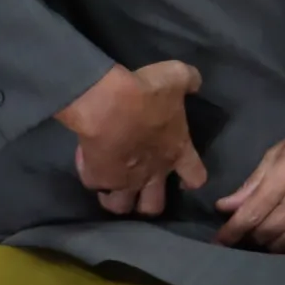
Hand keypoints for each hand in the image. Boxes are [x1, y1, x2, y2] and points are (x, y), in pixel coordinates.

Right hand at [54, 60, 205, 216]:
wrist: (108, 103)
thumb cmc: (146, 92)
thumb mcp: (176, 77)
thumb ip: (189, 80)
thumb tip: (196, 82)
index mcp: (176, 152)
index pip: (196, 178)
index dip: (192, 180)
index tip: (184, 180)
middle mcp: (152, 173)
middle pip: (154, 207)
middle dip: (149, 203)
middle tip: (142, 189)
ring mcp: (124, 180)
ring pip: (120, 207)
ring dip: (117, 199)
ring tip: (113, 188)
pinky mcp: (98, 178)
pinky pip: (94, 185)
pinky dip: (92, 177)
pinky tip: (89, 165)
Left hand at [214, 115, 284, 251]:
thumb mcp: (277, 154)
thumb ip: (252, 183)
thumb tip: (226, 206)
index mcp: (281, 181)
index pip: (249, 216)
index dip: (230, 232)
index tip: (218, 240)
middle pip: (263, 235)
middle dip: (248, 236)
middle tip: (243, 232)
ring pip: (281, 246)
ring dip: (267, 244)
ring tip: (262, 235)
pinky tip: (283, 239)